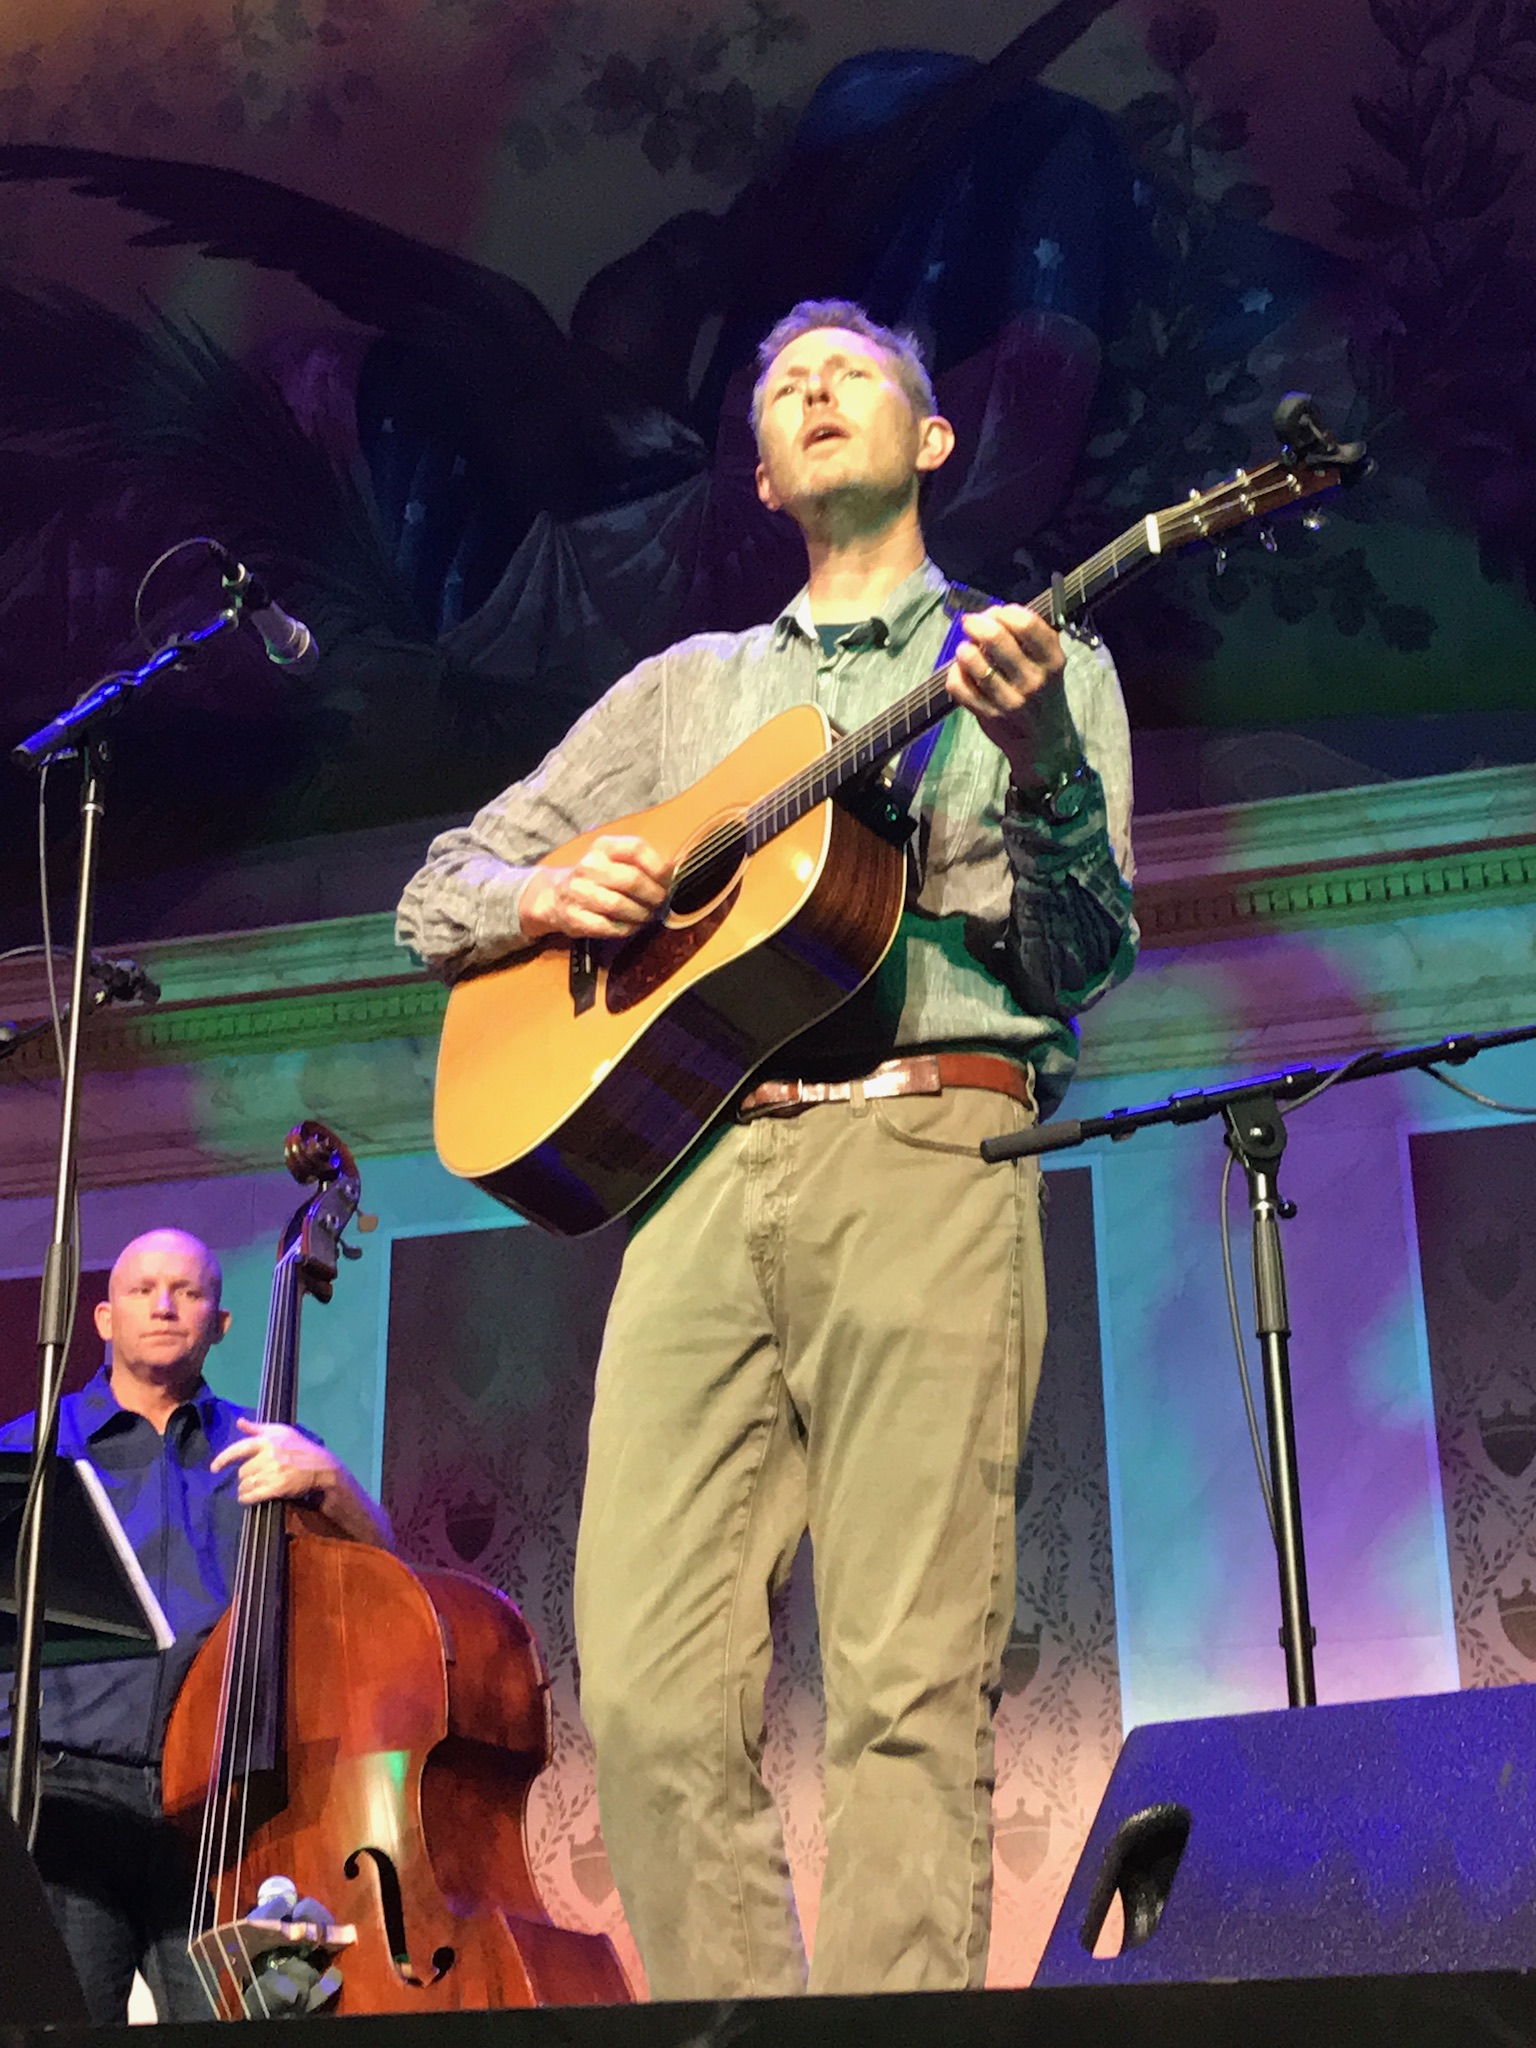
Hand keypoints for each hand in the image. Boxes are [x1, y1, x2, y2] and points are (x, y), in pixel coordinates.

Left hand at [210, 1419, 337, 1505]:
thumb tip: (240, 1422)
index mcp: (268, 1440)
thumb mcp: (281, 1432)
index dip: (223, 1459)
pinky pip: (253, 1494)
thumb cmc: (299, 1447)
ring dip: (243, 1489)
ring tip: (246, 1490)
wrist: (321, 1467)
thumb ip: (258, 1428)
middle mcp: (268, 1455)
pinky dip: (247, 1498)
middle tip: (248, 1479)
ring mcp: (273, 1472)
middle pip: (243, 1471)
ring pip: (246, 1484)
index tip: (214, 1468)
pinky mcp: (277, 1487)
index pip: (239, 1448)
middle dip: (243, 1477)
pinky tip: (247, 1498)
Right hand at [519, 834, 672, 940]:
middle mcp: (589, 865)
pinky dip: (626, 929)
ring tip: (647, 916)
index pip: (636, 848)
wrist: (555, 895)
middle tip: (660, 903)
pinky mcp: (575, 917)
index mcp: (603, 846)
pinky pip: (608, 926)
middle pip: (632, 880)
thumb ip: (642, 862)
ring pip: (620, 905)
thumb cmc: (597, 877)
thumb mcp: (615, 859)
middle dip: (653, 895)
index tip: (668, 880)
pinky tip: (632, 926)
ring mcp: (579, 891)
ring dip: (641, 914)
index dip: (658, 866)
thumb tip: (676, 872)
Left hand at [945, 604, 1081, 791]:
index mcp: (1052, 661)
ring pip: (973, 661)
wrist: (1045, 743)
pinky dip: (954, 673)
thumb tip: (990, 614)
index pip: (1027, 624)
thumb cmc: (1043, 694)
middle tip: (969, 623)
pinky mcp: (988, 716)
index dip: (1004, 612)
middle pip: (996, 638)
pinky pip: (959, 686)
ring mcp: (1010, 700)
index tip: (995, 613)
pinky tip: (961, 672)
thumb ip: (1028, 638)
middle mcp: (1034, 680)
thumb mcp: (1049, 664)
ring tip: (966, 650)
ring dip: (964, 649)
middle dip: (976, 623)